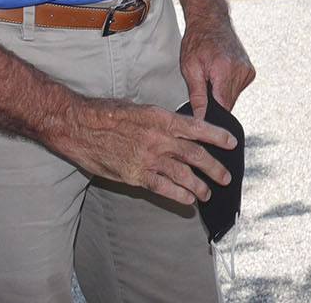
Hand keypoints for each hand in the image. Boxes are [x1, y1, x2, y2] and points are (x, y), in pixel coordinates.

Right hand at [53, 97, 237, 205]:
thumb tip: (179, 128)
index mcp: (161, 119)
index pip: (197, 128)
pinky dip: (178, 195)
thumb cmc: (106, 113)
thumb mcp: (139, 108)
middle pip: (195, 155)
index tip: (232, 142)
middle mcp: (159, 139)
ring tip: (208, 193)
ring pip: (182, 174)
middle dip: (214, 167)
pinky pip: (162, 188)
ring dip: (199, 185)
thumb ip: (160, 120)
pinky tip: (188, 201)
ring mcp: (147, 158)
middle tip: (226, 177)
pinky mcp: (134, 175)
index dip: (217, 136)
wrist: (79, 125)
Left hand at [180, 15, 254, 118]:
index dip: (211, 112)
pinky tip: (220, 73)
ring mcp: (248, 70)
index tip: (202, 110)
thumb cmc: (197, 42)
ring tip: (212, 77)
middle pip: (228, 103)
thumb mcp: (190, 69)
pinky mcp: (250, 71)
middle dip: (215, 100)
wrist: (211, 21)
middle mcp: (241, 71)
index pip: (223, 107)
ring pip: (233, 97)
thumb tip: (201, 118)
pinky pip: (238, 88)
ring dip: (221, 93)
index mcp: (225, 71)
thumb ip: (197, 96)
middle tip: (204, 85)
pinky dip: (228, 86)